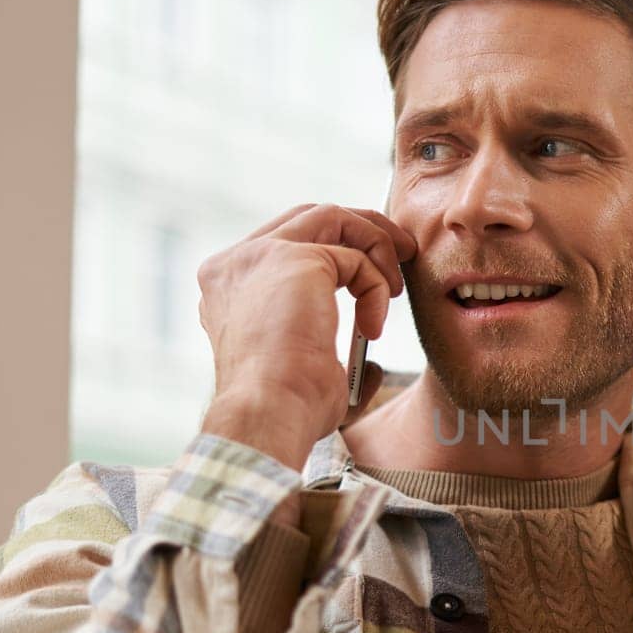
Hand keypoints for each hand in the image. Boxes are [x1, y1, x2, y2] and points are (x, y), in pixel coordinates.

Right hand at [197, 203, 415, 469]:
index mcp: (229, 288)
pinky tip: (372, 328)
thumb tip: (372, 365)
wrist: (269, 414)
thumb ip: (331, 359)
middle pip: (308, 217)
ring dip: (375, 243)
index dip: (334, 249)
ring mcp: (261, 256)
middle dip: (362, 230)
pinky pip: (354, 258)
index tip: (375, 273)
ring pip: (331, 218)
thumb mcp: (305, 376)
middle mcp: (236, 264)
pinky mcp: (293, 260)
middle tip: (403, 253)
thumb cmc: (287, 411)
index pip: (285, 242)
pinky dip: (375, 288)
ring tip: (396, 288)